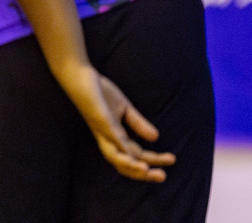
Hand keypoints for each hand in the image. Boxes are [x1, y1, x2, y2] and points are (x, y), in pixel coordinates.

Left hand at [56, 63, 175, 182]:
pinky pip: (110, 136)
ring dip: (130, 166)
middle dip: (143, 173)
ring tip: (146, 171)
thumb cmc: (98, 92)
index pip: (136, 155)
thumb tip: (156, 138)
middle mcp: (107, 137)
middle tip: (163, 177)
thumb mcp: (123, 108)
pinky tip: (132, 154)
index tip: (172, 159)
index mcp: (114, 136)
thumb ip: (137, 123)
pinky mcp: (98, 118)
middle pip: (124, 163)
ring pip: (113, 156)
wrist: (79, 74)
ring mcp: (101, 128)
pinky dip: (120, 147)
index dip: (154, 160)